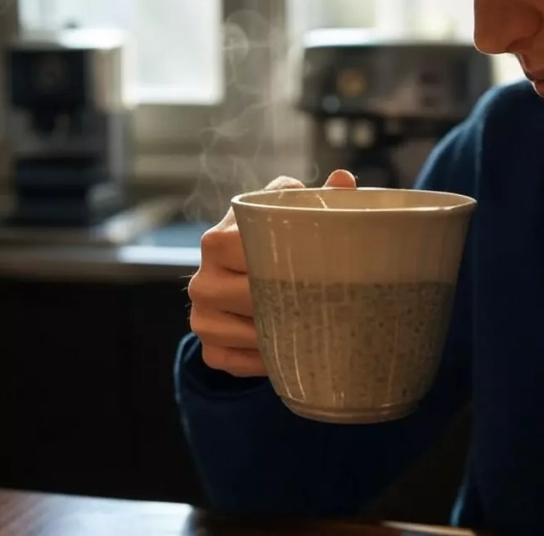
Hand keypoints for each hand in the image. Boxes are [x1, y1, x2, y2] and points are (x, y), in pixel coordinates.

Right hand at [187, 169, 356, 376]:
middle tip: (326, 301)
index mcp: (218, 240)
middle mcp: (201, 279)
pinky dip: (267, 360)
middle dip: (287, 300)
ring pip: (245, 334)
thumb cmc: (274, 242)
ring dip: (280, 333)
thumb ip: (316, 198)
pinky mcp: (208, 350)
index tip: (316, 265)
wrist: (245, 279)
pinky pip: (238, 363)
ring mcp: (201, 317)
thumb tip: (343, 179)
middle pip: (246, 298)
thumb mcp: (290, 215)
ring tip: (312, 325)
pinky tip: (289, 349)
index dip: (283, 260)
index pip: (243, 251)